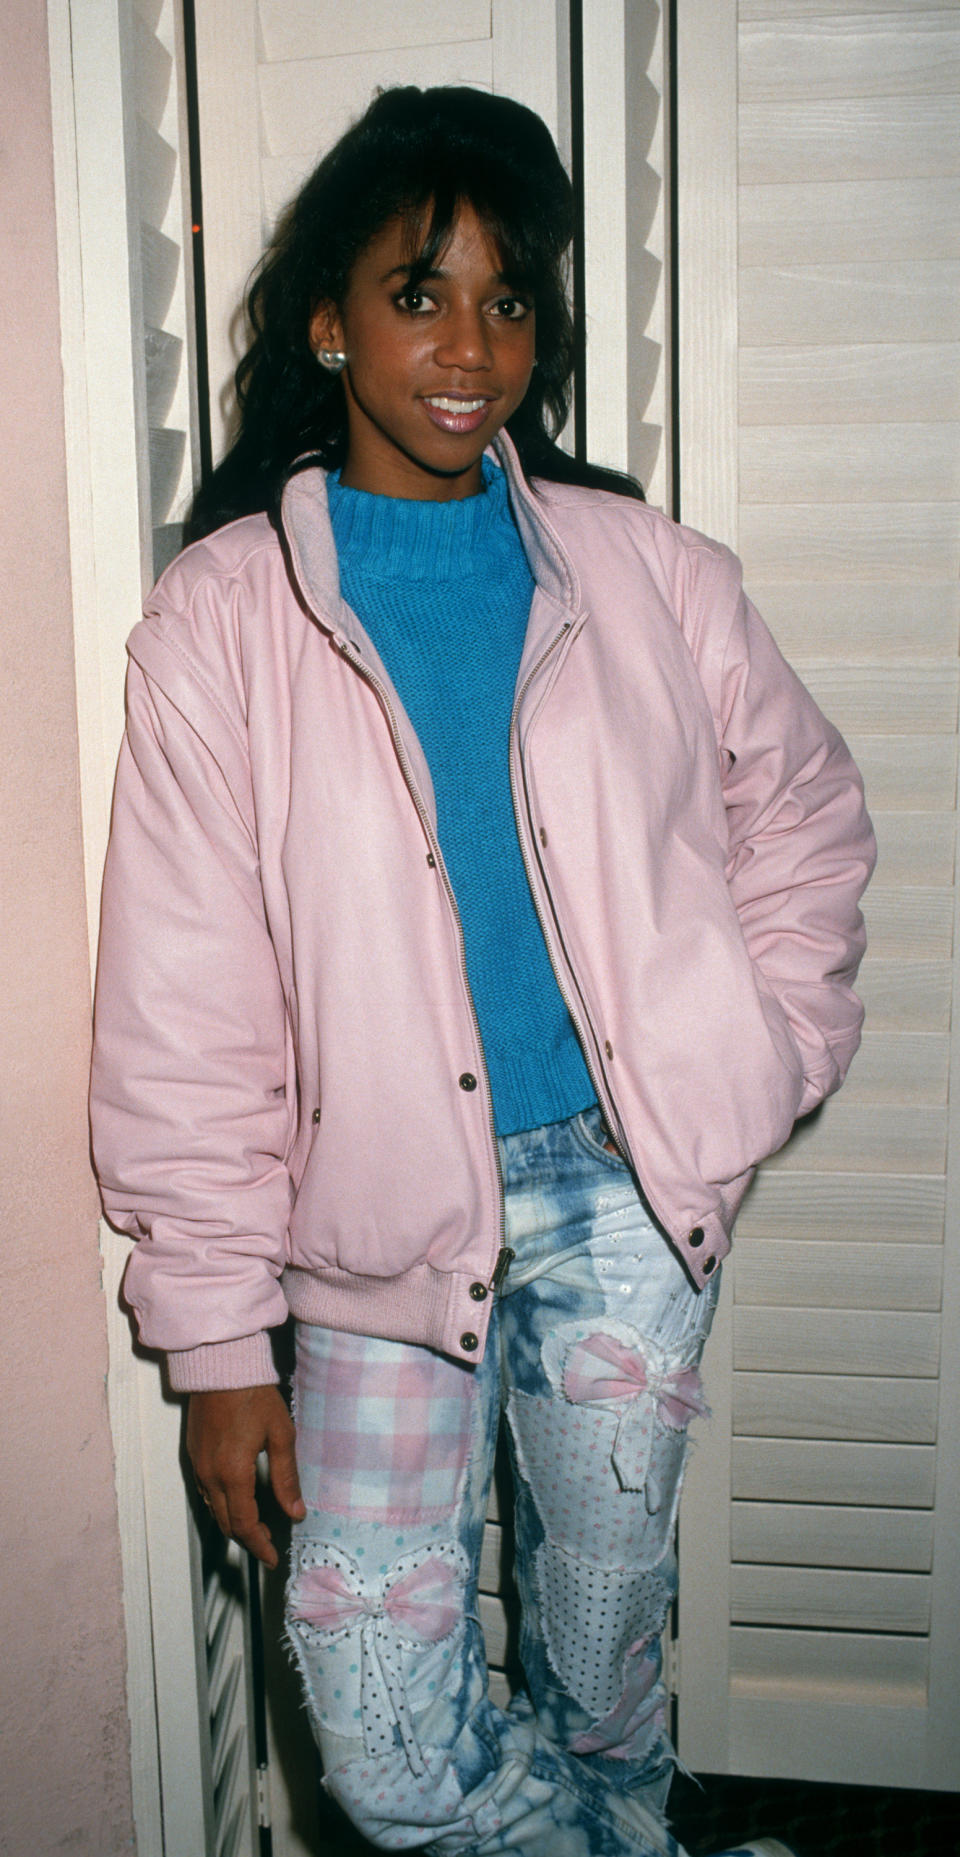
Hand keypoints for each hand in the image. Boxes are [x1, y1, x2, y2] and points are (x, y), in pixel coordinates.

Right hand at [186, 1384, 305, 1567]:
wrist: (220, 1367)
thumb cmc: (253, 1395)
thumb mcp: (280, 1435)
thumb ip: (286, 1477)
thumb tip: (296, 1512)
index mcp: (233, 1474)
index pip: (244, 1524)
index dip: (259, 1545)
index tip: (272, 1557)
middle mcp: (210, 1475)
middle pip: (226, 1522)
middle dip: (247, 1539)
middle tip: (267, 1547)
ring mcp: (198, 1465)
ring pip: (214, 1509)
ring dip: (234, 1523)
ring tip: (256, 1528)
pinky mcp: (194, 1454)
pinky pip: (207, 1492)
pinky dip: (222, 1506)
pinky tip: (237, 1501)